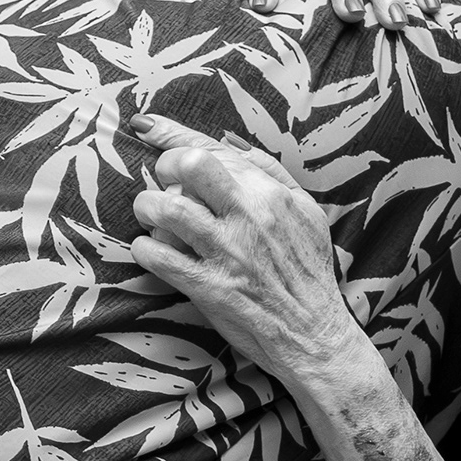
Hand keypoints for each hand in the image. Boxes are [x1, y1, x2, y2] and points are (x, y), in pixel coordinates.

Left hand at [128, 114, 365, 383]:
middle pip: (187, 166)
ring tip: (151, 219)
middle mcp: (248, 217)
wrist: (315, 334)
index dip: (171, 133)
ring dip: (148, 209)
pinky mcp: (209, 287)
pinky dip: (145, 249)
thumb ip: (273, 175)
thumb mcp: (308, 212)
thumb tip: (236, 146)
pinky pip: (159, 257)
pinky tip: (152, 252)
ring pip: (166, 209)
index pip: (214, 150)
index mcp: (270, 194)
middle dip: (164, 169)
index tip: (145, 126)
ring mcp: (228, 252)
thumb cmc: (310, 273)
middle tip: (162, 186)